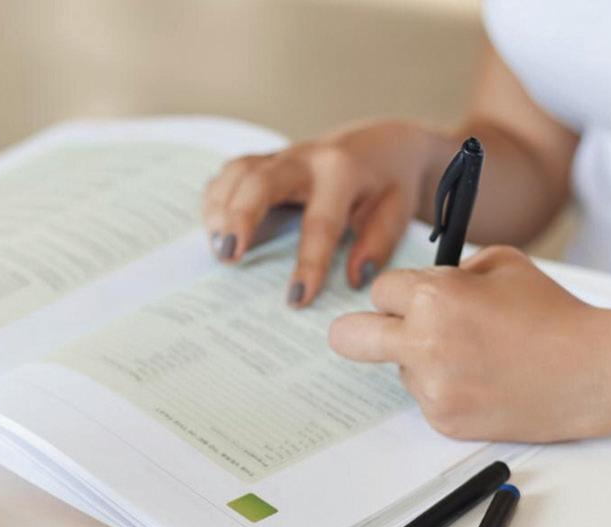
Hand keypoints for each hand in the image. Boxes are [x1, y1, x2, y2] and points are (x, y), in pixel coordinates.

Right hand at [202, 120, 441, 306]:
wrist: (380, 144)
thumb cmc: (387, 183)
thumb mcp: (396, 211)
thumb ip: (377, 244)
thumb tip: (354, 278)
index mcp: (343, 173)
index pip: (320, 222)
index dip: (308, 263)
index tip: (296, 299)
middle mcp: (306, 159)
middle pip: (261, 182)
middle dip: (240, 218)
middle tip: (228, 256)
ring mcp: (281, 155)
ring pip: (238, 173)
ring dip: (221, 209)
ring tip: (218, 248)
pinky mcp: (265, 160)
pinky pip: (231, 172)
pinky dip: (217, 198)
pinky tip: (214, 227)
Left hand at [328, 246, 610, 442]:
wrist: (591, 371)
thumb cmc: (553, 313)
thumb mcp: (502, 263)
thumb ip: (453, 270)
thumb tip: (424, 286)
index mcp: (433, 298)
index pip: (378, 290)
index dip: (399, 293)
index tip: (412, 298)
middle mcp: (423, 344)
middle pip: (347, 338)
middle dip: (355, 331)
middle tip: (375, 333)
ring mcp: (432, 389)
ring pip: (400, 370)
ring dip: (424, 360)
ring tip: (479, 357)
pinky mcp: (445, 421)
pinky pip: (427, 398)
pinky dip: (448, 389)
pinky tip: (487, 380)